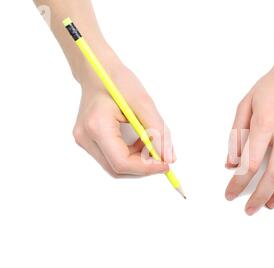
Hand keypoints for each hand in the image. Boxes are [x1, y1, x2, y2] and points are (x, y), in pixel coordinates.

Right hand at [73, 58, 173, 176]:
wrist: (96, 70)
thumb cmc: (117, 81)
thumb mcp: (144, 103)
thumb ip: (158, 131)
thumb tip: (168, 158)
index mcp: (97, 126)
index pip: (122, 162)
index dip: (146, 168)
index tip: (165, 164)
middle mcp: (85, 138)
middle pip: (118, 169)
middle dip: (143, 166)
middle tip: (161, 155)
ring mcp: (83, 141)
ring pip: (115, 167)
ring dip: (137, 161)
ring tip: (149, 142)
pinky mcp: (87, 141)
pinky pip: (111, 158)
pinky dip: (130, 155)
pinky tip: (138, 141)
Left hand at [225, 57, 273, 214]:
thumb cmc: (271, 87)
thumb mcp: (245, 105)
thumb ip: (236, 135)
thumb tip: (230, 164)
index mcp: (265, 123)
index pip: (250, 163)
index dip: (238, 183)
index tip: (230, 195)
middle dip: (261, 196)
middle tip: (251, 209)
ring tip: (272, 204)